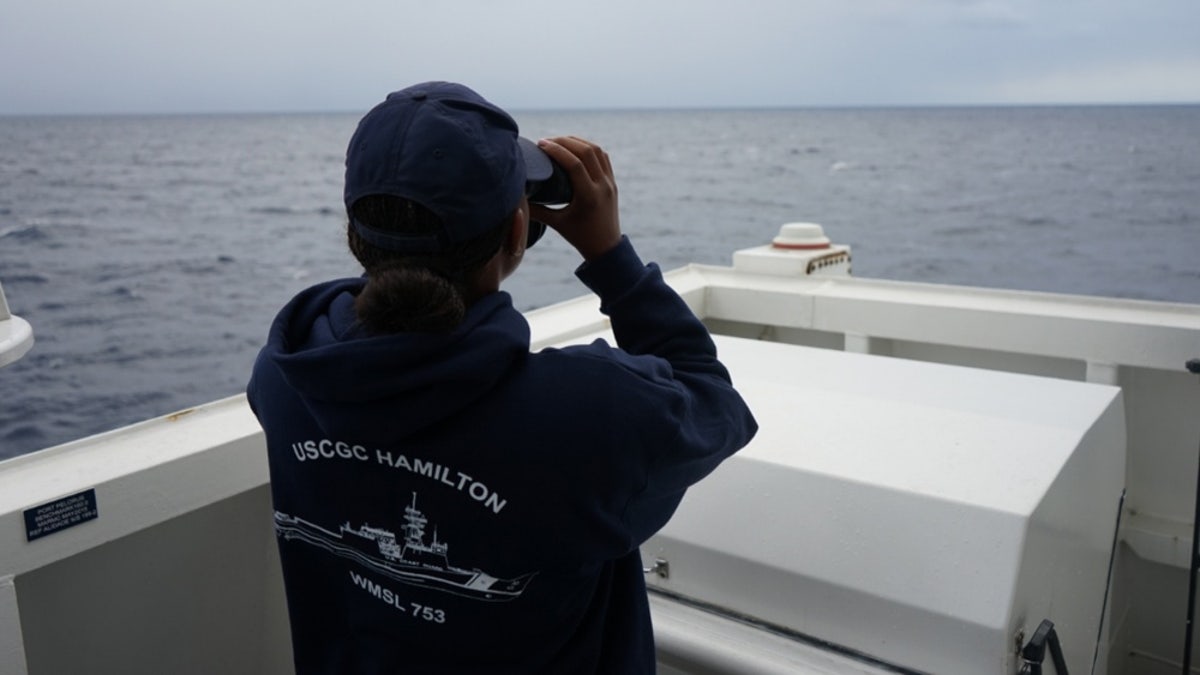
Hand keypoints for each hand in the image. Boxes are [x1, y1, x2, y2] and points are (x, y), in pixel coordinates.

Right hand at [529, 136, 621, 260]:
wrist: (606, 248)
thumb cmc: (579, 237)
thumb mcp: (556, 223)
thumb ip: (536, 210)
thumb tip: (515, 196)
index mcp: (588, 196)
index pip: (574, 164)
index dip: (556, 149)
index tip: (541, 144)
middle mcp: (602, 186)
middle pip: (586, 151)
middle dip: (565, 141)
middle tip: (546, 141)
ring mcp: (610, 183)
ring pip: (597, 150)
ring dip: (577, 141)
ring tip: (559, 141)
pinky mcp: (612, 182)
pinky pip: (603, 157)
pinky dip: (589, 148)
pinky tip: (575, 147)